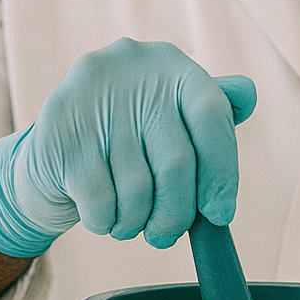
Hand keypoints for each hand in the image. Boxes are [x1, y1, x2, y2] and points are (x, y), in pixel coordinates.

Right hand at [0, 38, 256, 257]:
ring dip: (137, 221)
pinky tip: (103, 216)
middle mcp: (131, 68)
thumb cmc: (130, 140)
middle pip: (176, 161)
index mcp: (171, 65)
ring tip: (130, 222)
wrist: (54, 152)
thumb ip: (211, 114)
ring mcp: (91, 97)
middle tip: (167, 234)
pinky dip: (106, 221)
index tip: (220, 213)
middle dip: (176, 211)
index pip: (212, 115)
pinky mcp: (58, 130)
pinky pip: (99, 199)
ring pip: (136, 188)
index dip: (221, 171)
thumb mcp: (173, 117)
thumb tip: (246, 98)